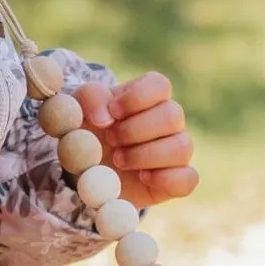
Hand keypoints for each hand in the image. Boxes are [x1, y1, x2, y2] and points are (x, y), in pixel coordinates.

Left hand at [75, 72, 196, 207]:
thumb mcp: (76, 110)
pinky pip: (188, 178)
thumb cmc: (83, 135)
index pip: (159, 85)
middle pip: (172, 115)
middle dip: (135, 130)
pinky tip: (142, 178)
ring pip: (182, 146)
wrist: (82, 174)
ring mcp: (174, 150)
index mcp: (145, 98)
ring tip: (118, 160)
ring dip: (145, 155)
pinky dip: (165, 179)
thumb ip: (89, 98)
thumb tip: (106, 115)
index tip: (112, 112)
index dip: (137, 97)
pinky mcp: (174, 180)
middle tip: (110, 139)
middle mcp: (166, 121)